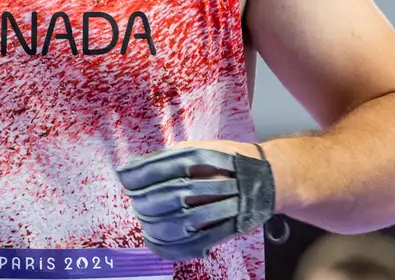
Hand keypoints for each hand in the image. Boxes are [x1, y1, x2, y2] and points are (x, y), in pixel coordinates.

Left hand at [116, 140, 278, 260]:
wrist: (269, 176)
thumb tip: (136, 168)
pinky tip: (156, 243)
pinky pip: (194, 244)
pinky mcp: (227, 228)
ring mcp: (220, 206)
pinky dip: (170, 248)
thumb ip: (169, 157)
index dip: (135, 176)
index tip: (124, 178)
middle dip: (142, 202)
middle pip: (164, 197)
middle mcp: (210, 181)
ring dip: (153, 226)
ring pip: (177, 222)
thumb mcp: (199, 146)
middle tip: (135, 202)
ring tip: (144, 223)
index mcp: (200, 158)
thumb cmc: (228, 160)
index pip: (158, 168)